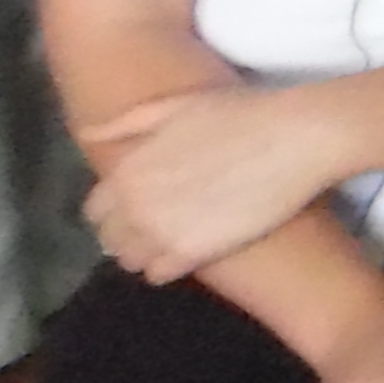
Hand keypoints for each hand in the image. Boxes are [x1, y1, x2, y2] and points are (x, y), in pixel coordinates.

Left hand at [83, 83, 340, 281]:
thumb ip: (126, 125)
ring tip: (176, 239)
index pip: (96, 209)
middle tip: (162, 223)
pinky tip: (192, 249)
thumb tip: (88, 134)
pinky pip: (158, 275)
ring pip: (131, 261)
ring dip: (147, 252)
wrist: (295, 137)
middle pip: (110, 239)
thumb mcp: (175, 107)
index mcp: (127, 171)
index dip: (116, 208)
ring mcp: (161, 233)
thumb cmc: (239, 114)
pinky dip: (168, 267)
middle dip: (128, 233)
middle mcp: (134, 206)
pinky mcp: (193, 254)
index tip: (140, 205)